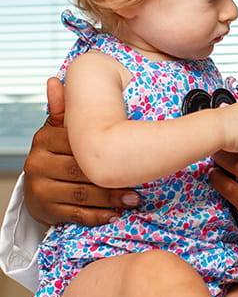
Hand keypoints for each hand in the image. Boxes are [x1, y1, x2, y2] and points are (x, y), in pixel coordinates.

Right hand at [22, 77, 139, 225]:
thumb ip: (63, 109)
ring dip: (111, 198)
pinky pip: (76, 214)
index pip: (78, 145)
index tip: (132, 153)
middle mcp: (37, 164)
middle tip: (141, 183)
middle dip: (112, 178)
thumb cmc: (59, 153)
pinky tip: (116, 214)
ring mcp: (41, 189)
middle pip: (81, 171)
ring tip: (134, 199)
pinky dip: (98, 215)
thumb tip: (55, 81)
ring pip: (81, 194)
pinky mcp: (48, 211)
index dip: (105, 150)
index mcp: (43, 140)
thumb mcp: (59, 129)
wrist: (40, 186)